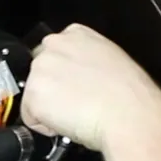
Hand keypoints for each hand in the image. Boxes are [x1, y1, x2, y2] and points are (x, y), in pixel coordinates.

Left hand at [19, 24, 160, 152]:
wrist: (130, 115)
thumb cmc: (131, 94)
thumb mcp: (112, 60)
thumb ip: (88, 60)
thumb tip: (80, 77)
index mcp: (76, 33)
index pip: (54, 53)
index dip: (63, 75)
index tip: (76, 87)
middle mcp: (54, 45)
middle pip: (39, 72)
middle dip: (52, 90)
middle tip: (76, 104)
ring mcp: (41, 69)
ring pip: (33, 95)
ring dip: (48, 109)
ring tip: (76, 114)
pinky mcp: (34, 95)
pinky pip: (29, 118)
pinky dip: (44, 127)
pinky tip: (69, 123)